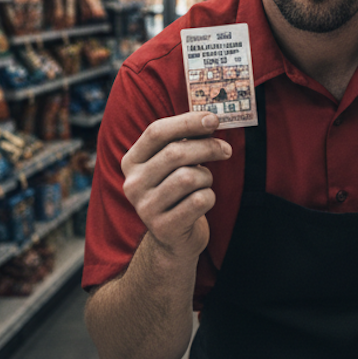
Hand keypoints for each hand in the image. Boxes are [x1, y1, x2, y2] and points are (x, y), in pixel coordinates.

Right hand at [120, 111, 230, 260]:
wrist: (174, 239)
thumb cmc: (178, 192)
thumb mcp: (173, 165)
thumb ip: (185, 141)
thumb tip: (210, 119)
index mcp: (132, 161)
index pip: (156, 131)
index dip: (187, 122)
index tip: (214, 119)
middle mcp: (132, 184)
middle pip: (175, 153)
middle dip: (208, 147)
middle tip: (226, 150)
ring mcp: (145, 208)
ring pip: (189, 177)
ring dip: (206, 177)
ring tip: (203, 184)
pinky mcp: (163, 228)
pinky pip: (199, 201)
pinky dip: (209, 197)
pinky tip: (202, 203)